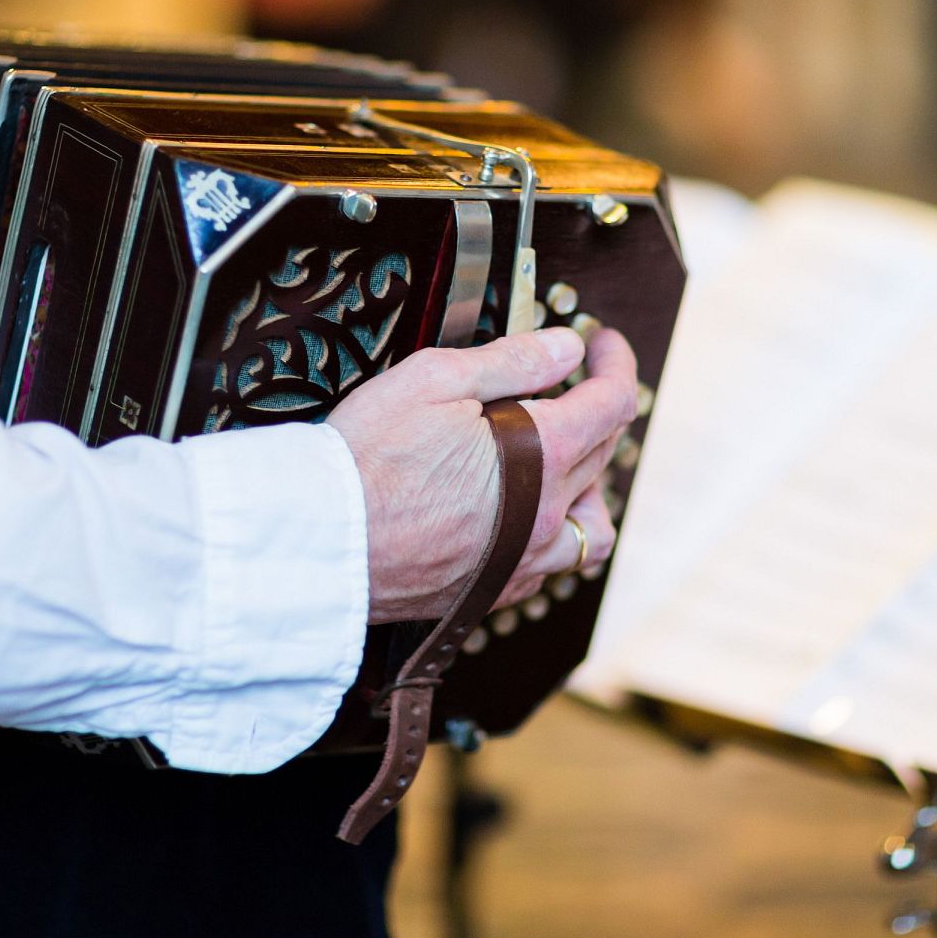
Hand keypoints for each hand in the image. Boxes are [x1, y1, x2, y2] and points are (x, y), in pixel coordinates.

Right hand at [328, 326, 637, 623]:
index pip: (611, 402)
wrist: (321, 543)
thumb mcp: (435, 378)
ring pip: (594, 528)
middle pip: (604, 456)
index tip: (603, 344)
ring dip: (591, 488)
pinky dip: (555, 535)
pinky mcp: (492, 593)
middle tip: (572, 386)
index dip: (615, 364)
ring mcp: (523, 561)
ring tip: (563, 464)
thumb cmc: (366, 457)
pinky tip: (525, 515)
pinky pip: (552, 567)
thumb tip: (566, 347)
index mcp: (542, 455)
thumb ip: (512, 360)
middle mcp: (546, 515)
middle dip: (598, 411)